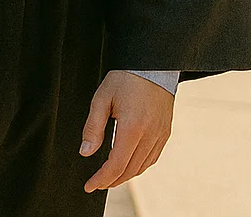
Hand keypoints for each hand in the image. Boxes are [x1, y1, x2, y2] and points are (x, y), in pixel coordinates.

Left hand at [80, 70, 174, 192]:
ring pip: (143, 166)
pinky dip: (138, 167)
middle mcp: (150, 135)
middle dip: (111, 180)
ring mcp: (161, 135)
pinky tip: (127, 166)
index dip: (102, 178)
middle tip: (96, 184)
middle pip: (130, 170)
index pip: (116, 164)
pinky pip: (152, 158)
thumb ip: (93, 127)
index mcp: (132, 127)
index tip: (89, 186)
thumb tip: (85, 152)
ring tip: (108, 178)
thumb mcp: (101, 99)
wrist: (153, 65)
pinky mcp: (165, 133)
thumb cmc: (124, 80)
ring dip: (125, 176)